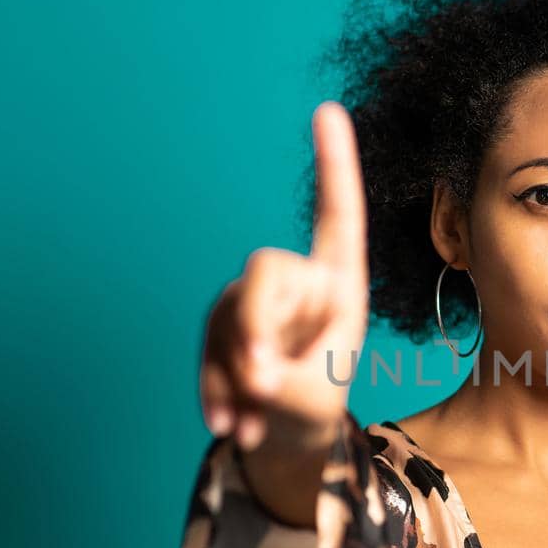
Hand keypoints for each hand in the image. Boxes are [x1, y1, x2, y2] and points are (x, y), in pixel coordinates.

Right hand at [198, 101, 369, 453]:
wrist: (286, 437)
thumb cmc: (316, 403)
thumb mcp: (316, 393)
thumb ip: (285, 375)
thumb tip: (250, 366)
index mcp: (339, 283)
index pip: (338, 215)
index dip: (333, 164)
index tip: (328, 110)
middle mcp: (297, 280)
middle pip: (266, 271)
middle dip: (258, 325)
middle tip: (264, 381)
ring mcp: (254, 297)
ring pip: (231, 314)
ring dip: (236, 374)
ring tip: (254, 423)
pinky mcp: (221, 319)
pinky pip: (208, 345)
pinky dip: (216, 390)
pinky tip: (230, 426)